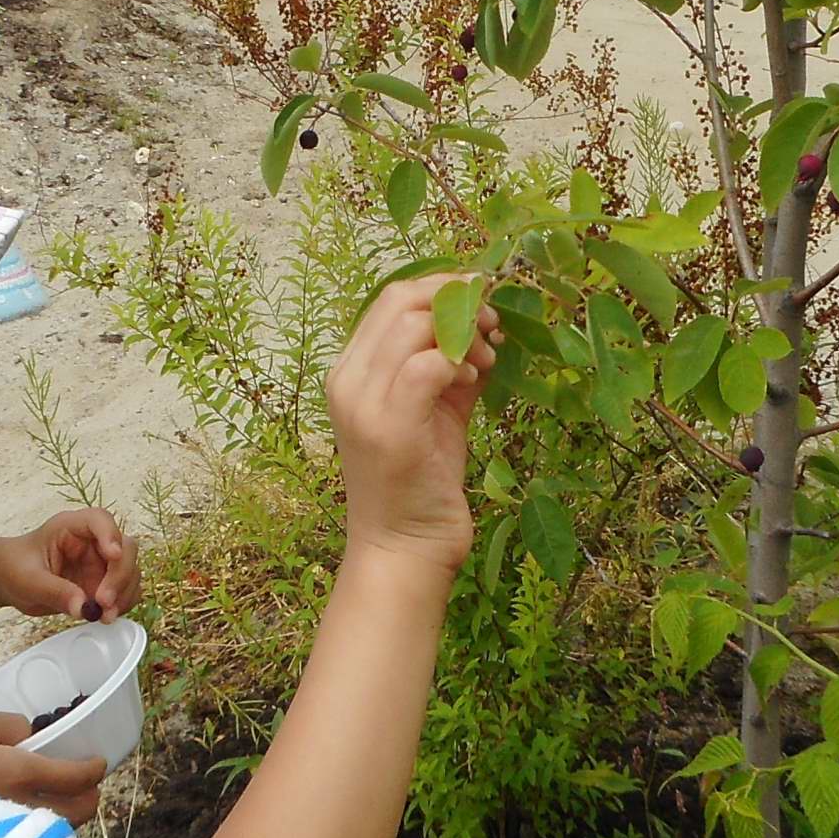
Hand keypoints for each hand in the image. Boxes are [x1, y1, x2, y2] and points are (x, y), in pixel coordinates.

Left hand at [0, 508, 140, 621]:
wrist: (7, 581)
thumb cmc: (14, 568)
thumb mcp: (28, 580)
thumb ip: (55, 591)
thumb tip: (84, 608)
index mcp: (71, 527)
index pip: (100, 520)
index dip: (111, 535)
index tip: (113, 555)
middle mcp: (92, 542)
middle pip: (125, 549)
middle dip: (120, 576)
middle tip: (103, 602)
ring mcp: (100, 564)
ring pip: (130, 572)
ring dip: (124, 594)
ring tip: (104, 616)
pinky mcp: (103, 584)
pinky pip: (125, 592)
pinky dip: (121, 605)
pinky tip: (105, 616)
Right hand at [0, 709, 106, 824]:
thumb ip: (9, 726)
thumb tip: (31, 735)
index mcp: (20, 773)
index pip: (76, 778)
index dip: (93, 768)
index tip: (96, 762)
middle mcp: (22, 810)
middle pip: (79, 814)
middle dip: (88, 796)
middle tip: (81, 782)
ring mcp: (9, 835)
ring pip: (59, 832)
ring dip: (66, 815)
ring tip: (54, 798)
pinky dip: (41, 829)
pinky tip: (25, 816)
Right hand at [325, 274, 499, 574]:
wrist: (403, 550)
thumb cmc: (420, 483)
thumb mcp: (435, 411)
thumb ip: (449, 367)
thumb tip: (483, 328)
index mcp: (350, 371)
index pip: (389, 299)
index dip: (441, 287)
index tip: (481, 300)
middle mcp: (347, 380)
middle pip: (400, 300)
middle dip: (455, 299)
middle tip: (491, 322)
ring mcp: (363, 402)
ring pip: (412, 324)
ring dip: (463, 330)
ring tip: (486, 358)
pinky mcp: (389, 425)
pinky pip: (425, 365)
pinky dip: (458, 362)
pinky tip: (473, 381)